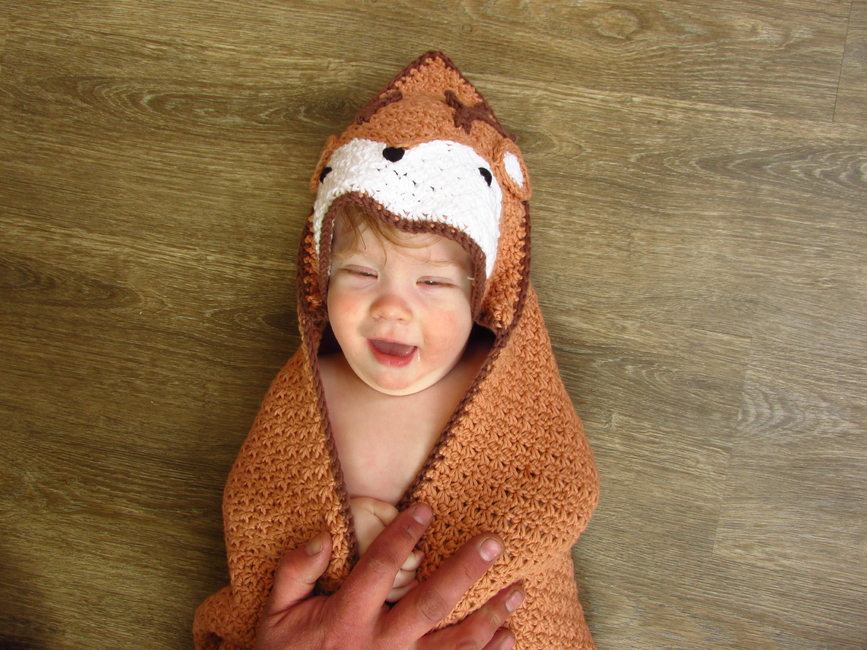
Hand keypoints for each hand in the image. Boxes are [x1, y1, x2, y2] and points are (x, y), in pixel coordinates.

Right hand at [254, 503, 523, 649]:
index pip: (381, 567)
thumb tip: (323, 535)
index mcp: (346, 619)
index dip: (403, 535)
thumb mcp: (276, 615)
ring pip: (455, 645)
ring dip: (490, 616)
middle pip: (431, 603)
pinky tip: (509, 637)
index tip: (426, 509)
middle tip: (495, 542)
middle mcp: (380, 645)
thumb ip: (295, 572)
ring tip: (518, 590)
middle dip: (466, 571)